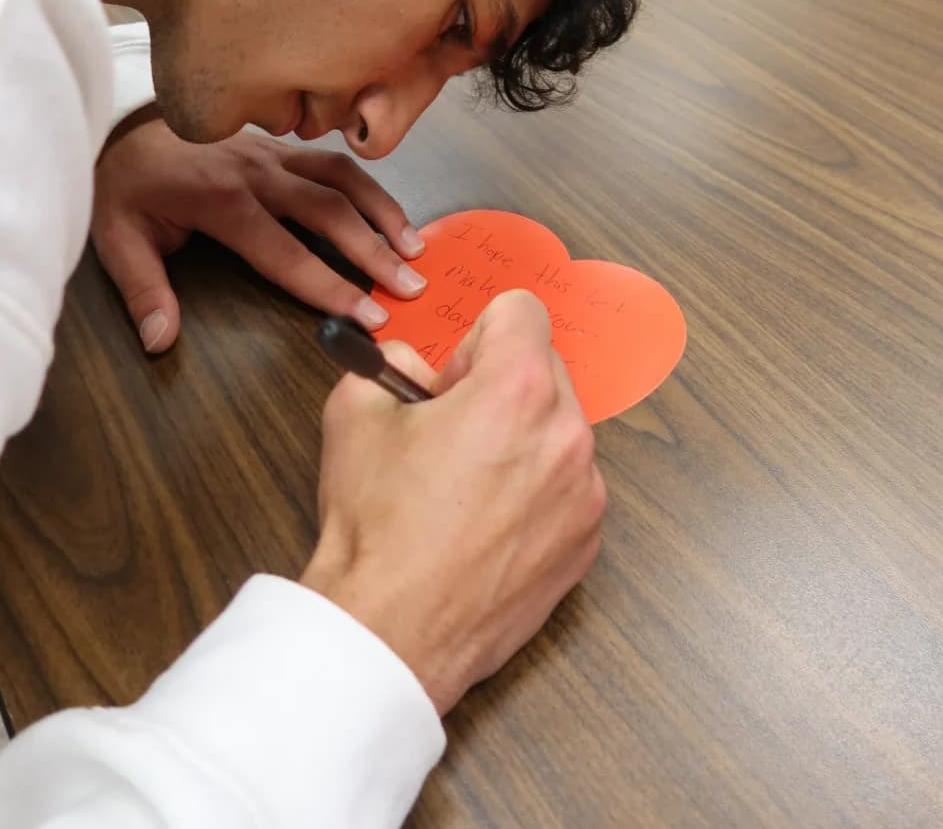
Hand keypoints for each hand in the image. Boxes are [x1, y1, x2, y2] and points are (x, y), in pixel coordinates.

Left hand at [91, 113, 425, 352]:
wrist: (119, 125)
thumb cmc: (124, 186)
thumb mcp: (116, 238)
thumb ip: (142, 290)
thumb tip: (161, 342)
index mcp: (221, 201)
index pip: (285, 252)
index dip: (330, 286)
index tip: (368, 316)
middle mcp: (256, 173)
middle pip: (329, 211)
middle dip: (374, 252)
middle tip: (413, 287)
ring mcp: (272, 154)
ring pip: (341, 178)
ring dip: (382, 211)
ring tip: (416, 247)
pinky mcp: (278, 146)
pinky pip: (331, 162)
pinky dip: (367, 185)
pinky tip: (388, 209)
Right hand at [302, 290, 605, 714]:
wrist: (390, 632)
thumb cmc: (376, 525)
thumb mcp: (355, 412)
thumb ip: (389, 363)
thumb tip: (410, 363)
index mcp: (516, 389)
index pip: (522, 310)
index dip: (476, 336)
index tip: (450, 381)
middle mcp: (566, 434)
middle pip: (546, 367)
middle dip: (501, 383)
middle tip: (452, 431)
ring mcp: (585, 493)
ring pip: (559, 429)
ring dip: (523, 437)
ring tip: (466, 485)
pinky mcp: (587, 541)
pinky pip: (570, 486)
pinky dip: (537, 491)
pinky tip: (486, 525)